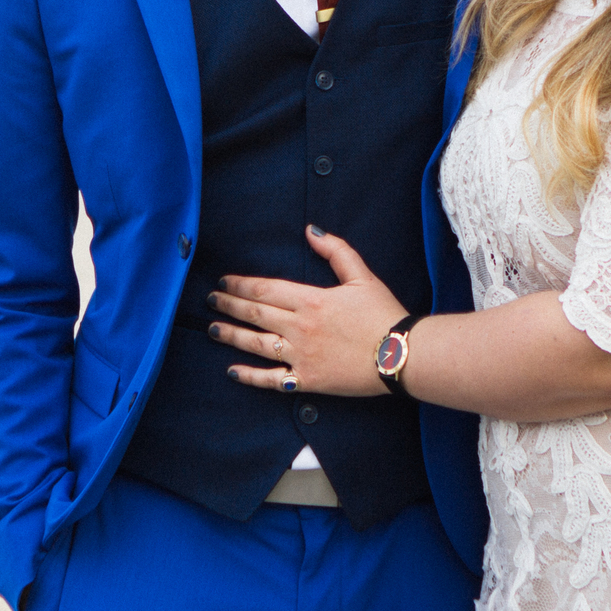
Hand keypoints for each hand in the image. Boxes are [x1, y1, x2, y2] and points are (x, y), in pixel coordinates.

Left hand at [209, 225, 408, 396]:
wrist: (400, 355)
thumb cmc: (383, 314)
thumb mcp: (362, 275)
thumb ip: (336, 251)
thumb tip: (311, 230)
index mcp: (311, 300)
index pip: (265, 290)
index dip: (241, 285)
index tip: (224, 281)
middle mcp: (300, 328)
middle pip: (255, 314)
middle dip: (229, 305)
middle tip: (210, 300)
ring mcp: (301, 356)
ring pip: (256, 344)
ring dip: (231, 335)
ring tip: (212, 329)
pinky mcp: (307, 380)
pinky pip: (272, 379)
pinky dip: (250, 376)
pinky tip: (232, 371)